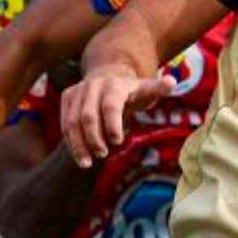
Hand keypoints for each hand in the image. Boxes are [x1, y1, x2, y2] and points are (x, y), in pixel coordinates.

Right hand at [60, 69, 175, 167]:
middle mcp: (93, 85)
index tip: (117, 142)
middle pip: (88, 116)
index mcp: (115, 84)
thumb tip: (172, 82)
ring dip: (78, 144)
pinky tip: (79, 156)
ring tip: (86, 163)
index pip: (111, 105)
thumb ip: (158, 89)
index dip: (113, 124)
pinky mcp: (68, 98)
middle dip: (94, 138)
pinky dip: (71, 141)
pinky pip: (66, 122)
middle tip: (103, 154)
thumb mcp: (147, 89)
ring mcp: (78, 90)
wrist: (110, 74)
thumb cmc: (133, 90)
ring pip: (72, 121)